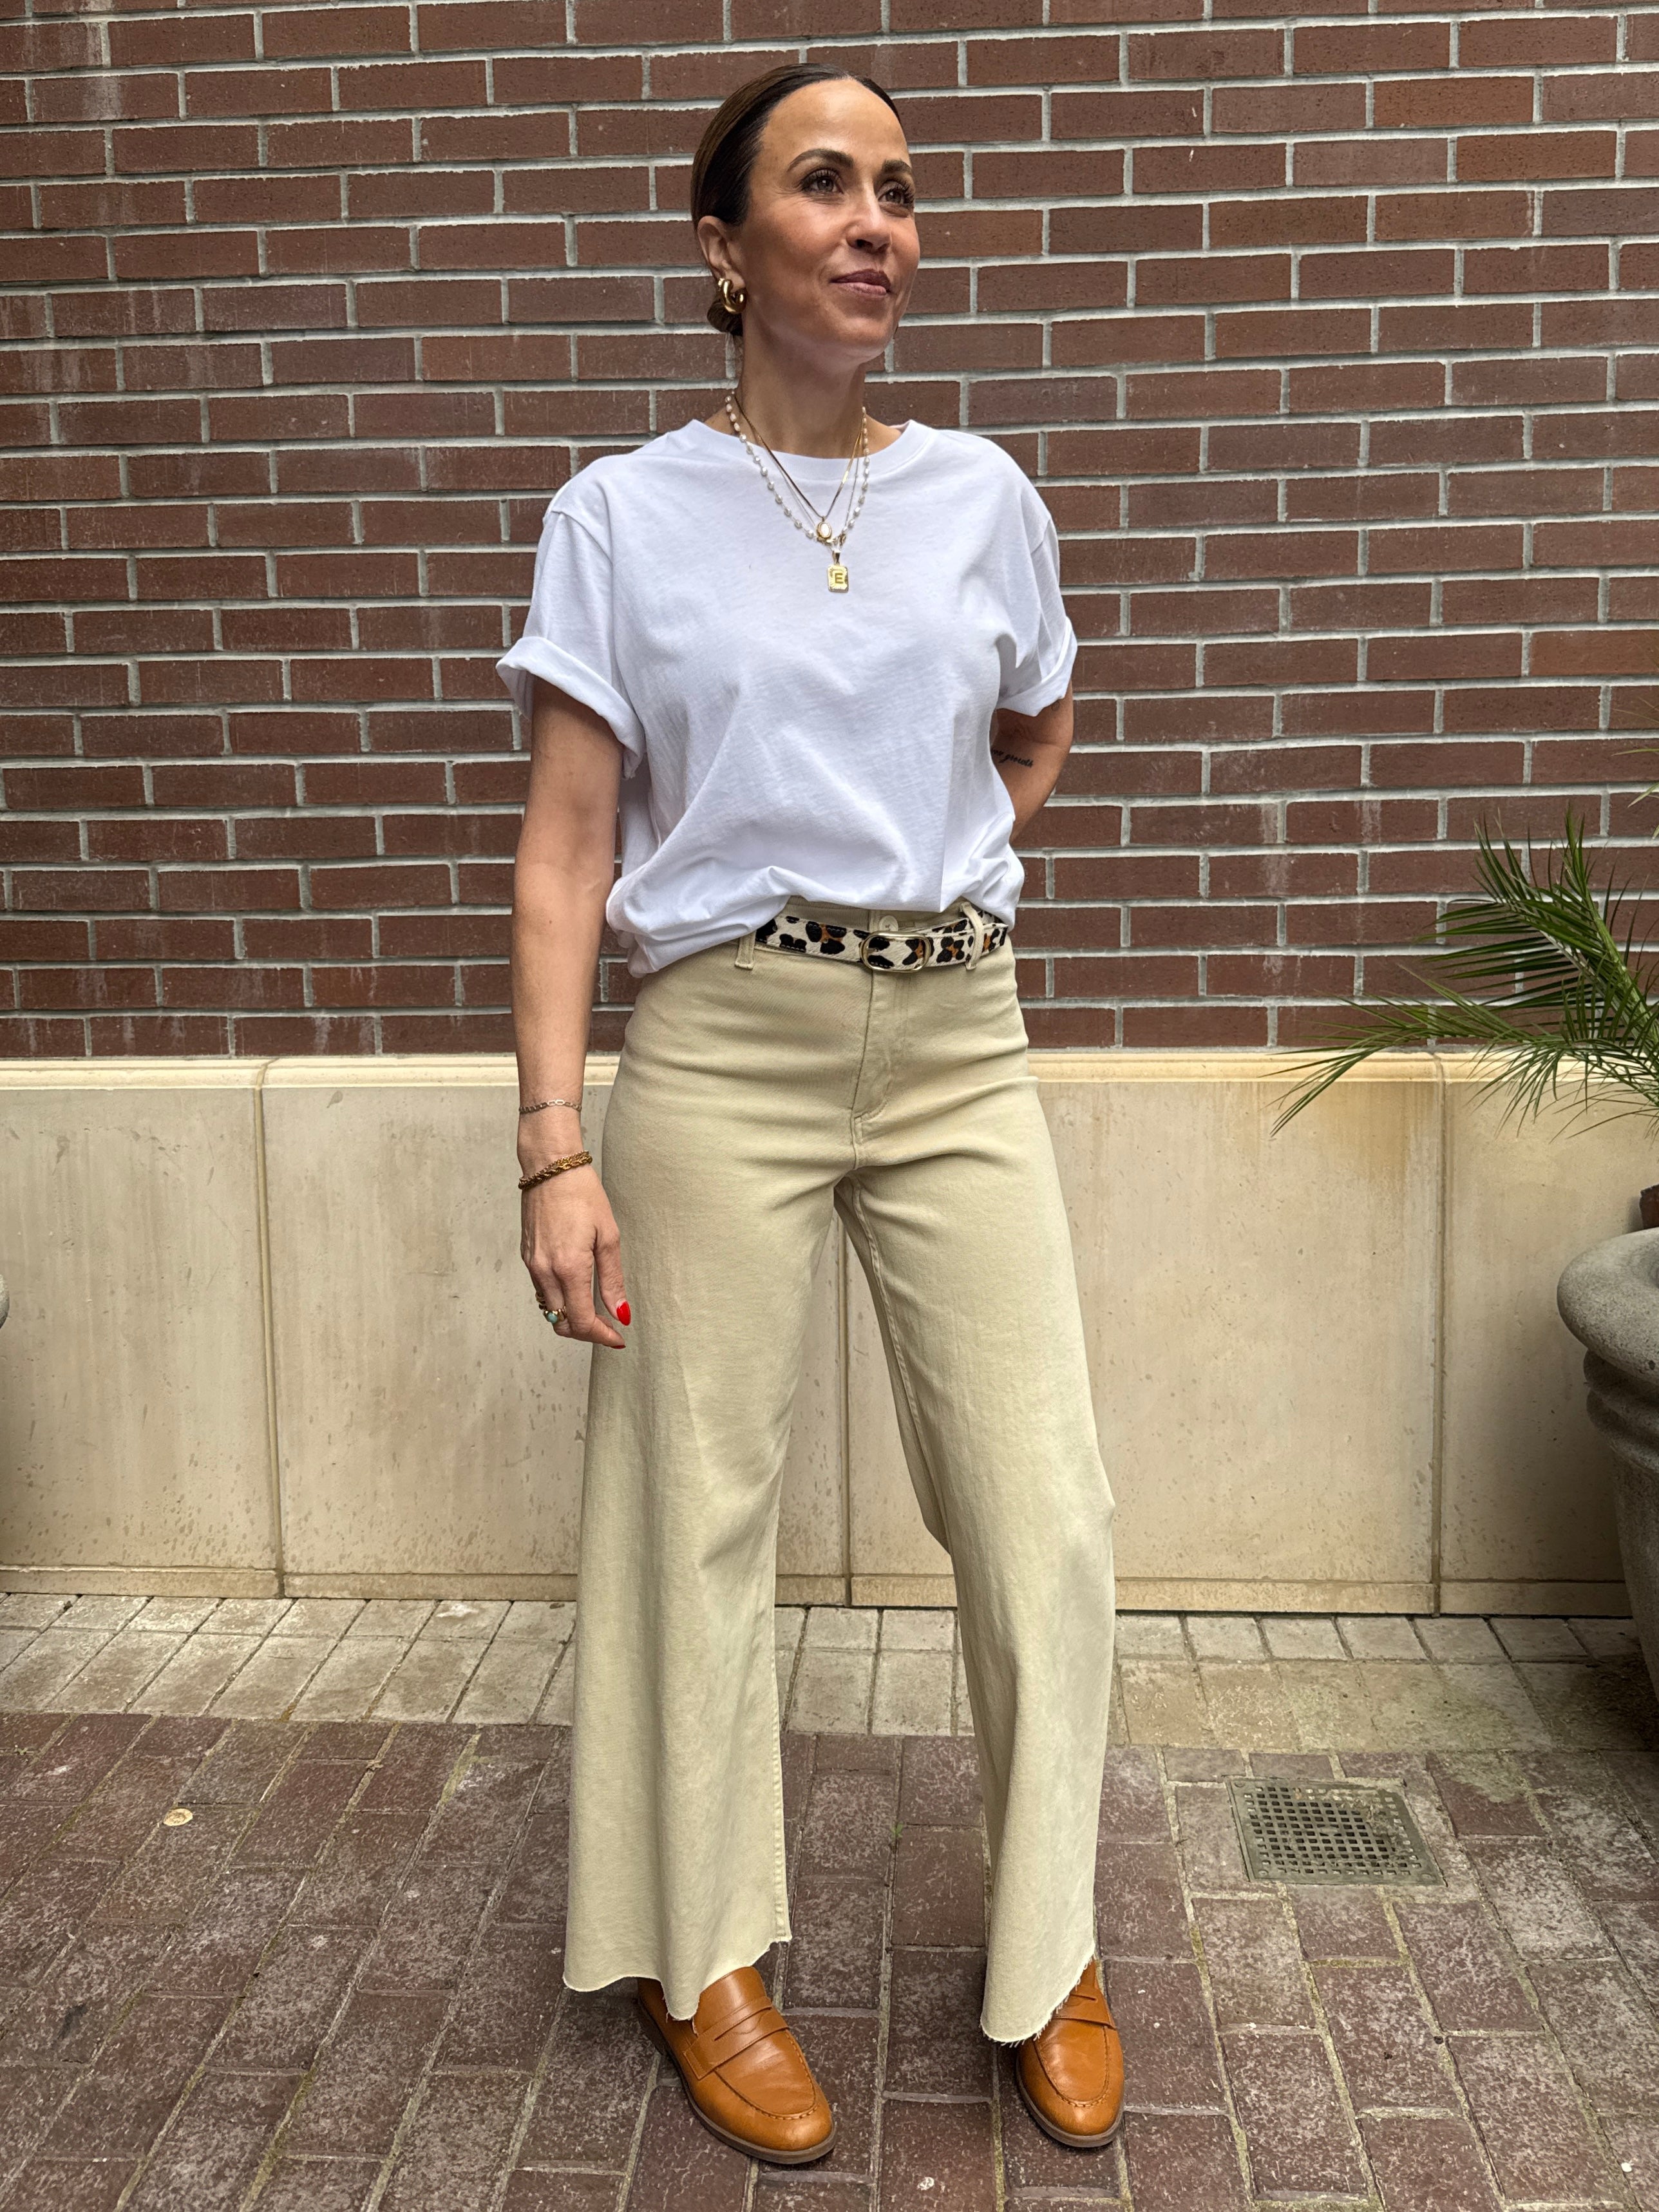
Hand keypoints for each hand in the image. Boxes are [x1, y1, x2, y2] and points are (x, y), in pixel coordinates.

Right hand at [521, 1165, 628, 1347]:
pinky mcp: (527, 1258)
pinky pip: (542, 1292)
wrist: (550, 1167)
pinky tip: (577, 1291)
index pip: (581, 1321)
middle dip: (586, 1332)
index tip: (618, 1338)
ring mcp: (532, 1265)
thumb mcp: (608, 1236)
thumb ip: (612, 1280)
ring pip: (550, 1310)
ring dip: (572, 1318)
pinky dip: (560, 1301)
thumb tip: (621, 1313)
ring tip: (596, 1311)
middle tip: (608, 1328)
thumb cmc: (583, 1195)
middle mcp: (545, 1271)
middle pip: (561, 1323)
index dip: (601, 1336)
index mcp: (569, 1268)